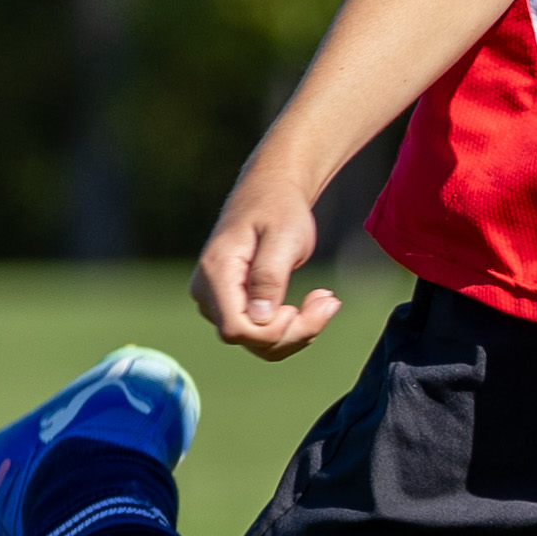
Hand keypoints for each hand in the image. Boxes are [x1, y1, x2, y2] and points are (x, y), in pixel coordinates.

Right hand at [192, 161, 343, 361]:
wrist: (271, 193)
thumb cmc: (279, 209)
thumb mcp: (284, 237)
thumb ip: (269, 277)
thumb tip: (259, 318)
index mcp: (215, 272)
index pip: (237, 329)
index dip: (274, 331)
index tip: (306, 306)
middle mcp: (207, 292)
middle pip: (249, 340)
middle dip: (295, 331)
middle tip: (329, 301)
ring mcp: (216, 302)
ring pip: (257, 342)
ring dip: (298, 330)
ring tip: (325, 299)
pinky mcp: (231, 306)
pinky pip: (261, 334)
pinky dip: (292, 326)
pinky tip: (313, 304)